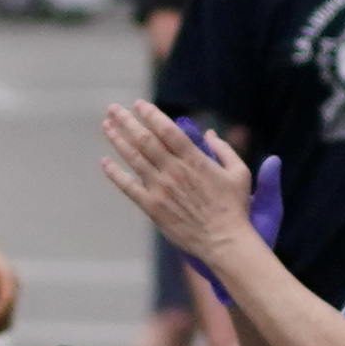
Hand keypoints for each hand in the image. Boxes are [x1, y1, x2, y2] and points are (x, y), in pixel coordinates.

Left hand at [96, 100, 257, 261]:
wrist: (224, 241)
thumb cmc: (234, 207)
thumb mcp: (239, 173)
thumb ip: (224, 150)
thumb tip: (210, 133)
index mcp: (194, 159)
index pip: (167, 130)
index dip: (151, 114)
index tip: (139, 104)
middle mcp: (174, 171)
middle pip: (144, 139)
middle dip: (127, 121)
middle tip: (113, 109)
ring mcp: (160, 189)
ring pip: (134, 158)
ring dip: (118, 140)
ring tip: (106, 126)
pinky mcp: (152, 207)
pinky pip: (129, 187)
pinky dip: (115, 174)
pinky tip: (105, 162)